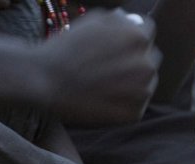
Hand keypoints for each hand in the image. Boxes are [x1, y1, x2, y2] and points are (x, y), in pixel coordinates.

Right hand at [37, 9, 161, 125]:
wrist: (44, 80)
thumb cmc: (65, 48)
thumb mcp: (94, 20)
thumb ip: (119, 19)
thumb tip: (132, 21)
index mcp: (138, 37)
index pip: (147, 31)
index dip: (131, 36)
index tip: (117, 44)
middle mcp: (146, 64)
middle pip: (150, 58)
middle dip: (136, 58)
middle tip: (110, 66)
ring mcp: (142, 92)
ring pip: (147, 83)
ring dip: (134, 81)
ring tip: (106, 83)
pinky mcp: (134, 114)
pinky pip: (138, 104)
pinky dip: (126, 102)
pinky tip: (105, 98)